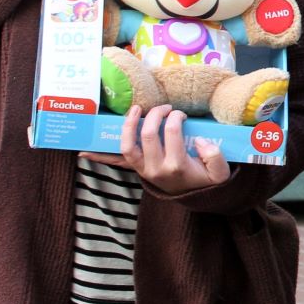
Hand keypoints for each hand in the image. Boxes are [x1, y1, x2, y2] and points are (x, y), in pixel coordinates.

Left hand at [82, 105, 228, 194]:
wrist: (195, 196)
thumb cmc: (206, 180)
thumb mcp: (221, 173)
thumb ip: (215, 156)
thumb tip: (199, 140)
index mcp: (177, 165)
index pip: (171, 132)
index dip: (175, 117)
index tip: (180, 114)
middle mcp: (156, 168)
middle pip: (147, 134)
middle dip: (155, 114)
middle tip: (164, 107)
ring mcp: (143, 170)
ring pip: (127, 146)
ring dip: (128, 126)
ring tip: (134, 110)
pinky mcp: (137, 170)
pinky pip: (116, 162)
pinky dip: (99, 157)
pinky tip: (83, 152)